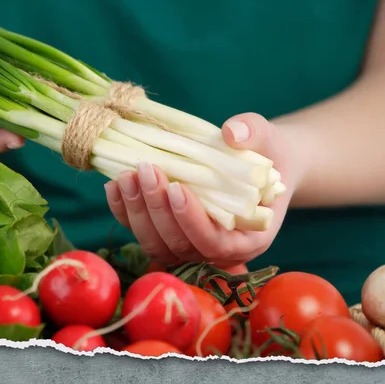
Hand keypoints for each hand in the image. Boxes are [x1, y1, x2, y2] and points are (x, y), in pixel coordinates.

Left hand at [105, 113, 297, 267]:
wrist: (260, 165)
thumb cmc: (269, 155)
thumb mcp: (270, 140)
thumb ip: (255, 135)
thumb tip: (232, 132)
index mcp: (247, 240)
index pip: (214, 243)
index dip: (191, 220)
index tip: (177, 187)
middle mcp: (216, 252)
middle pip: (179, 245)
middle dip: (157, 210)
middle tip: (146, 170)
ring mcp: (189, 246)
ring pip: (155, 245)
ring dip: (136, 212)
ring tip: (127, 175)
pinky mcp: (168, 235)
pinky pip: (142, 233)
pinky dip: (124, 212)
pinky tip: (114, 184)